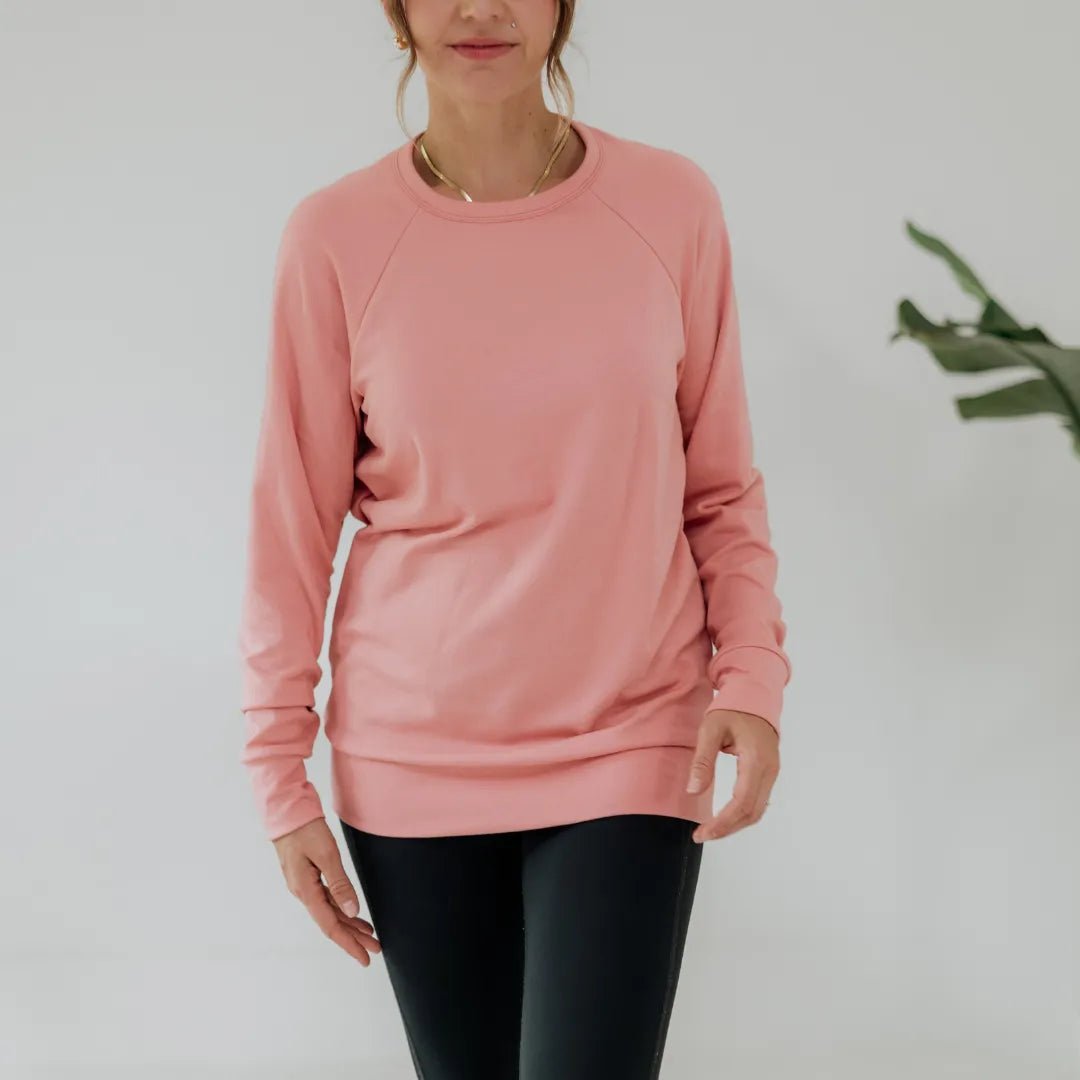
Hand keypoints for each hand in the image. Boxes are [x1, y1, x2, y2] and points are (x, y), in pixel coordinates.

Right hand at [272, 817, 381, 965]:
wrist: (287, 812)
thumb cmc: (305, 829)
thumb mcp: (326, 854)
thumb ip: (340, 884)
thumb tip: (352, 910)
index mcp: (306, 891)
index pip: (330, 926)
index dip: (349, 943)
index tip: (364, 957)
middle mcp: (304, 893)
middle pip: (332, 923)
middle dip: (354, 938)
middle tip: (375, 949)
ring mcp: (305, 886)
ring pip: (330, 912)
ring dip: (350, 924)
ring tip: (370, 935)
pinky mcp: (308, 877)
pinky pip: (327, 900)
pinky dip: (342, 909)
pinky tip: (353, 914)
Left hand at [685, 708, 779, 843]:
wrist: (754, 694)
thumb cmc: (731, 708)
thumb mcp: (710, 729)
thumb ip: (703, 760)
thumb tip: (693, 791)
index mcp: (756, 761)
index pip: (741, 803)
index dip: (722, 823)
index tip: (702, 833)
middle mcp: (769, 770)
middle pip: (752, 813)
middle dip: (727, 829)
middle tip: (702, 835)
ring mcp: (772, 772)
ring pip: (758, 810)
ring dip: (735, 824)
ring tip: (711, 830)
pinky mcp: (769, 772)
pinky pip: (759, 801)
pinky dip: (742, 814)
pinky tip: (725, 817)